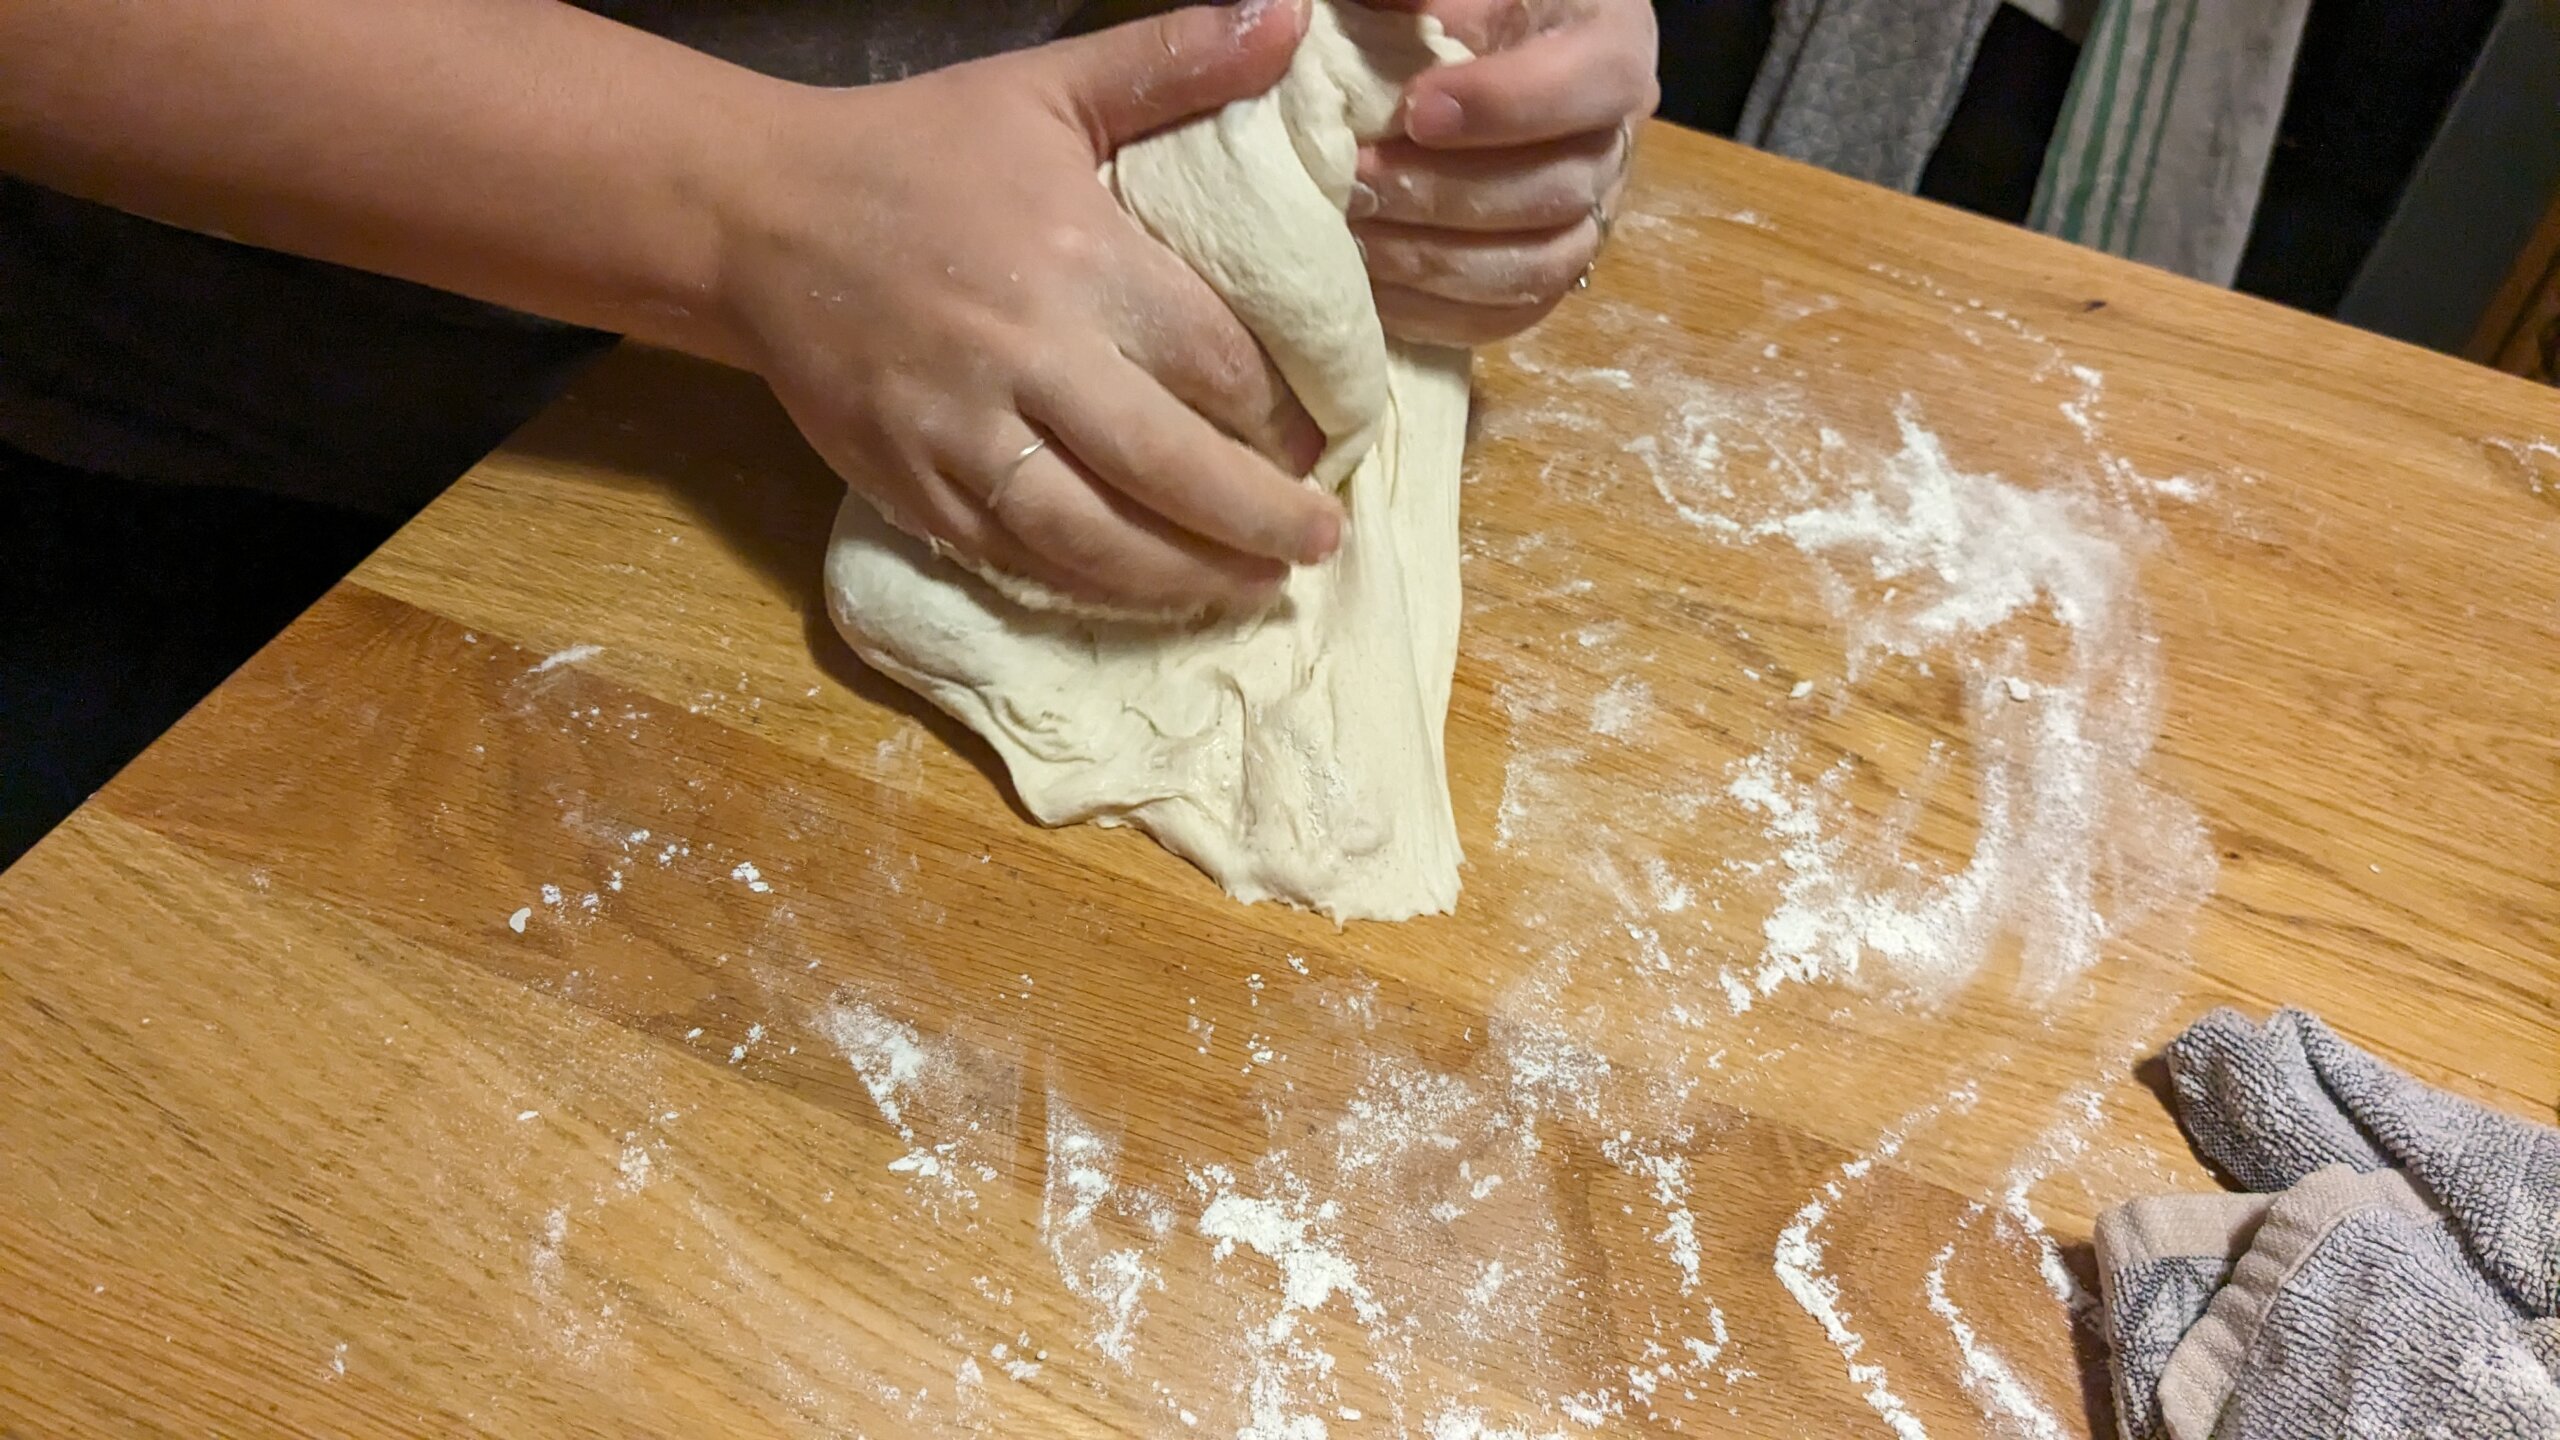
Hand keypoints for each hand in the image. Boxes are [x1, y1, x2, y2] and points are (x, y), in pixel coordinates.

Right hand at [708, 2, 1341, 612]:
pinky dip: (1093, 589)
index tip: (1320, 437)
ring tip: (1251, 588)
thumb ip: (1173, 61)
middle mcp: (1025, 357)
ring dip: (1186, 577)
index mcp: (1076, 260)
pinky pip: (1019, 561)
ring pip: (1095, 540)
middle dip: (1257, 518)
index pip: (1212, 362)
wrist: (756, 215)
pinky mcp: (914, 488)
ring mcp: (961, 436)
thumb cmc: (916, 152)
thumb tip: (1292, 18)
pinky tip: (1149, 594)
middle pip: (1168, 468)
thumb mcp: (1045, 87)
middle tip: (1317, 544)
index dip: (1278, 413)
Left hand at [1354, 0, 1659, 345]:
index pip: (1591, 82)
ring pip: (1540, 264)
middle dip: (1446, 193)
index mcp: (1611, 42)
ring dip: (1435, 258)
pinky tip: (1371, 286)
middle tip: (1355, 181)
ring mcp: (1592, 213)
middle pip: (1560, 188)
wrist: (1457, 71)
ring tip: (1352, 234)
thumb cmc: (1446, 11)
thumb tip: (1372, 25)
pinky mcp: (1551, 273)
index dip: (1506, 104)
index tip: (1415, 111)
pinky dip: (1437, 310)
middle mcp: (1616, 135)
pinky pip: (1510, 315)